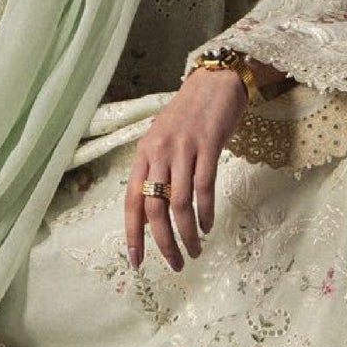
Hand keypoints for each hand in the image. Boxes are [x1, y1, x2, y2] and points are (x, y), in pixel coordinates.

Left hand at [125, 67, 247, 270]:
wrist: (215, 82)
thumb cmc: (189, 116)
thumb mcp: (163, 141)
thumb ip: (156, 171)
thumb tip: (153, 212)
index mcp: (143, 155)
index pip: (131, 201)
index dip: (133, 234)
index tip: (136, 261)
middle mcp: (159, 153)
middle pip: (154, 208)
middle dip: (163, 242)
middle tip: (175, 264)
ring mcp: (183, 148)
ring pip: (179, 202)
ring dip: (186, 233)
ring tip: (195, 250)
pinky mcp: (208, 145)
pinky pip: (204, 186)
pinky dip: (205, 211)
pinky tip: (208, 225)